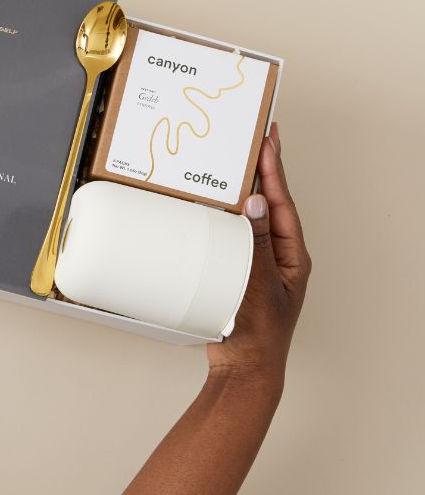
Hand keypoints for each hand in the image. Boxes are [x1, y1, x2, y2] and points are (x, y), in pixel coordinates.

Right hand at [207, 123, 310, 387]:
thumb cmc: (259, 334)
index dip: (275, 169)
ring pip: (253, 216)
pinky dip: (225, 214)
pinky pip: (234, 233)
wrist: (244, 367)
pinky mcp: (239, 269)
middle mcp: (278, 254)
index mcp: (292, 255)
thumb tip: (257, 202)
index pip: (283, 202)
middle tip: (255, 137)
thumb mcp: (259, 284)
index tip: (268, 139)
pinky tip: (213, 204)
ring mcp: (259, 261)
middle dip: (264, 170)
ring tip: (236, 160)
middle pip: (271, 202)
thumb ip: (256, 242)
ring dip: (244, 188)